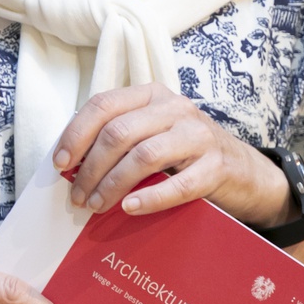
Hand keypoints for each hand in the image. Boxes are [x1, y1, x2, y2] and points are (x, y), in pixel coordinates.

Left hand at [52, 83, 293, 225]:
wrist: (243, 171)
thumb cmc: (184, 154)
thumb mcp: (152, 134)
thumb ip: (119, 138)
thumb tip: (70, 163)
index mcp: (151, 95)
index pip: (104, 105)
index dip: (76, 134)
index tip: (60, 164)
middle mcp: (174, 108)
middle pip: (119, 132)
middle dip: (90, 168)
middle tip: (77, 197)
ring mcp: (198, 135)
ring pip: (143, 155)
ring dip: (112, 185)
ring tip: (96, 206)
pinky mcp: (216, 166)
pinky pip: (179, 184)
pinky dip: (150, 198)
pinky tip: (130, 208)